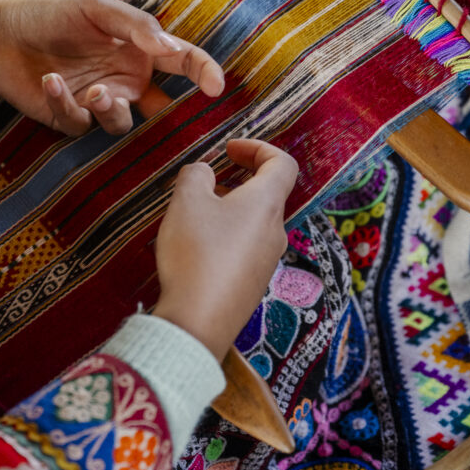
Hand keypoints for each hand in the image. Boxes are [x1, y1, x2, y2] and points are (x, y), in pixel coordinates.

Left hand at [0, 0, 224, 135]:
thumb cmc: (48, 13)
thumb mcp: (95, 8)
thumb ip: (135, 26)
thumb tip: (171, 46)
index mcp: (139, 49)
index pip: (182, 62)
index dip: (203, 73)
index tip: (215, 87)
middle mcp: (125, 78)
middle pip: (160, 105)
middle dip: (161, 109)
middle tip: (146, 98)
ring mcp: (98, 100)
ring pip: (122, 122)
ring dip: (111, 110)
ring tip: (94, 92)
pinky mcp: (70, 116)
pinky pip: (81, 122)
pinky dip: (67, 103)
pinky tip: (50, 80)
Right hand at [152, 139, 297, 360]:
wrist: (198, 321)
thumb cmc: (196, 254)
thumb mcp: (186, 201)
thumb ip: (196, 175)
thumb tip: (205, 173)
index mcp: (266, 205)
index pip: (282, 163)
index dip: (258, 148)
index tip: (229, 150)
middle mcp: (275, 232)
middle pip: (266, 194)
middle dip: (237, 181)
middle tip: (206, 182)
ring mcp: (267, 261)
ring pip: (253, 223)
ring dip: (228, 210)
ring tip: (193, 216)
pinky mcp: (252, 284)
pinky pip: (244, 249)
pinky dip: (225, 236)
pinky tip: (196, 249)